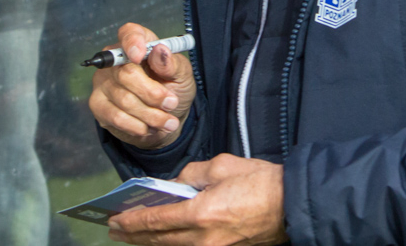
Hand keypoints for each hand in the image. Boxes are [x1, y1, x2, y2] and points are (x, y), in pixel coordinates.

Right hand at [89, 22, 196, 149]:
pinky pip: (116, 116)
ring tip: (168, 122)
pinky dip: (137, 125)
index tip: (140, 55)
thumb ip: (172, 63)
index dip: (132, 42)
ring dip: (151, 115)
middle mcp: (116, 60)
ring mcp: (103, 82)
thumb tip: (160, 50)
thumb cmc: (173, 90)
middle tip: (171, 103)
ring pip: (124, 100)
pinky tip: (149, 127)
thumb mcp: (182, 76)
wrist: (164, 122)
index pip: (128, 33)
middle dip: (153, 94)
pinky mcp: (98, 104)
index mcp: (139, 44)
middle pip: (126, 73)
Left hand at [108, 154, 286, 245]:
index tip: (114, 219)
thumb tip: (177, 183)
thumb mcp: (221, 166)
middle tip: (114, 230)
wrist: (292, 204)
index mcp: (200, 214)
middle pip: (159, 240)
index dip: (131, 221)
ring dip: (150, 241)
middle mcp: (203, 239)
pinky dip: (172, 244)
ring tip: (133, 235)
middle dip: (134, 235)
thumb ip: (192, 174)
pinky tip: (163, 239)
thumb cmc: (260, 181)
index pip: (155, 221)